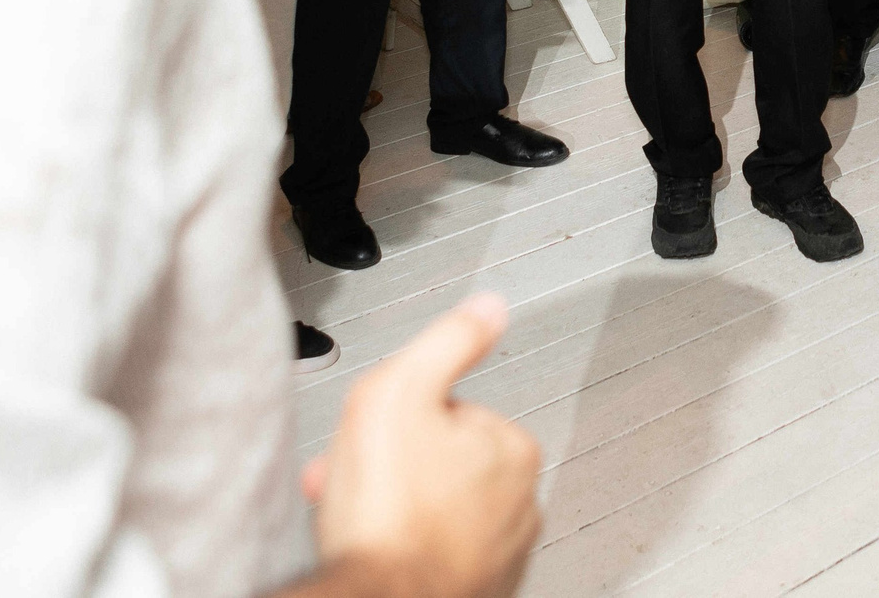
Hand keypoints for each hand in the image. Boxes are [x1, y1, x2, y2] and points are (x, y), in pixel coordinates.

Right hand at [304, 294, 540, 597]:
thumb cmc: (388, 513)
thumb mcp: (402, 390)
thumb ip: (449, 340)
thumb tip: (488, 307)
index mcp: (512, 448)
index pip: (450, 409)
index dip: (401, 417)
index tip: (379, 434)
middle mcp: (518, 503)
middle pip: (443, 462)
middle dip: (395, 467)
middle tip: (359, 483)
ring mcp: (499, 552)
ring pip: (436, 510)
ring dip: (399, 508)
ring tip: (363, 519)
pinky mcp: (475, 588)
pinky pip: (435, 553)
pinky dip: (408, 549)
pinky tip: (380, 548)